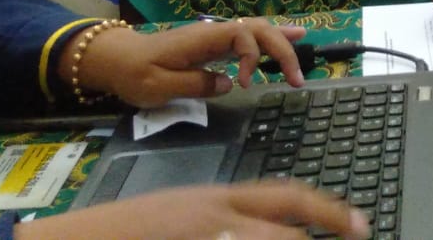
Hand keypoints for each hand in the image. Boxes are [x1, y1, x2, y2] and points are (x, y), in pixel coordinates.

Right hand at [13, 180, 370, 239]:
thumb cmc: (128, 230)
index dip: (328, 210)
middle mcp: (214, 220)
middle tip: (357, 236)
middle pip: (284, 228)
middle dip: (323, 230)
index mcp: (216, 199)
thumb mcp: (182, 213)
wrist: (73, 239)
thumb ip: (222, 217)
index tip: (359, 224)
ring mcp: (203, 238)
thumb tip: (268, 226)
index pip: (286, 197)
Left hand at [72, 18, 308, 106]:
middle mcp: (212, 31)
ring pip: (253, 28)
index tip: (247, 84)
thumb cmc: (134, 73)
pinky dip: (266, 38)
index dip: (253, 58)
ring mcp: (213, 36)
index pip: (242, 36)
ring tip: (305, 39)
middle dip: (281, 49)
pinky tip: (282, 38)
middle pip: (256, 29)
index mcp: (202, 38)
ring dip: (279, 37)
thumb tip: (228, 84)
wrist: (116, 59)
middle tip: (298, 77)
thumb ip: (196, 84)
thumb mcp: (160, 86)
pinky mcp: (212, 44)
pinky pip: (245, 36)